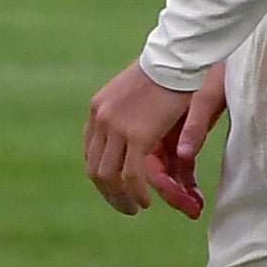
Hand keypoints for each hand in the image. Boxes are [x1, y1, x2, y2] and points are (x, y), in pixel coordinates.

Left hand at [85, 61, 223, 218]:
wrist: (175, 58)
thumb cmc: (164, 73)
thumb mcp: (135, 94)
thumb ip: (127, 115)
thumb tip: (130, 133)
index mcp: (97, 110)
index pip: (90, 152)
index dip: (102, 174)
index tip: (115, 187)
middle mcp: (100, 119)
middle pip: (94, 168)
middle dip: (108, 192)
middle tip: (123, 206)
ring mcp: (115, 128)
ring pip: (109, 176)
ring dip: (120, 198)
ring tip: (134, 208)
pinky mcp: (136, 135)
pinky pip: (130, 175)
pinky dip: (135, 193)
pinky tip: (145, 201)